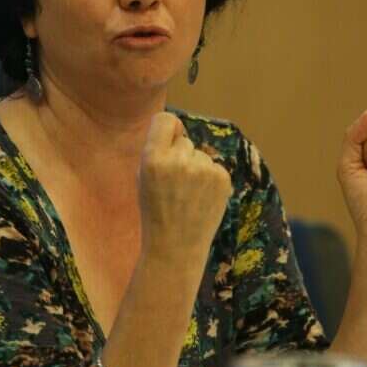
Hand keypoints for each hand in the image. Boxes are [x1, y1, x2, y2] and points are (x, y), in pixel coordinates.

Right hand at [137, 113, 232, 261]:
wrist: (175, 247)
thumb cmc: (155, 211)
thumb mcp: (143, 177)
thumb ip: (157, 150)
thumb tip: (177, 127)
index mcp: (153, 159)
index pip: (165, 119)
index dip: (168, 128)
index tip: (169, 138)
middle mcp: (179, 161)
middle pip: (184, 140)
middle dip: (180, 156)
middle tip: (175, 184)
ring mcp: (203, 170)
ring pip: (201, 155)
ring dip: (196, 169)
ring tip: (188, 196)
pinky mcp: (222, 179)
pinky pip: (214, 167)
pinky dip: (210, 180)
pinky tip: (201, 199)